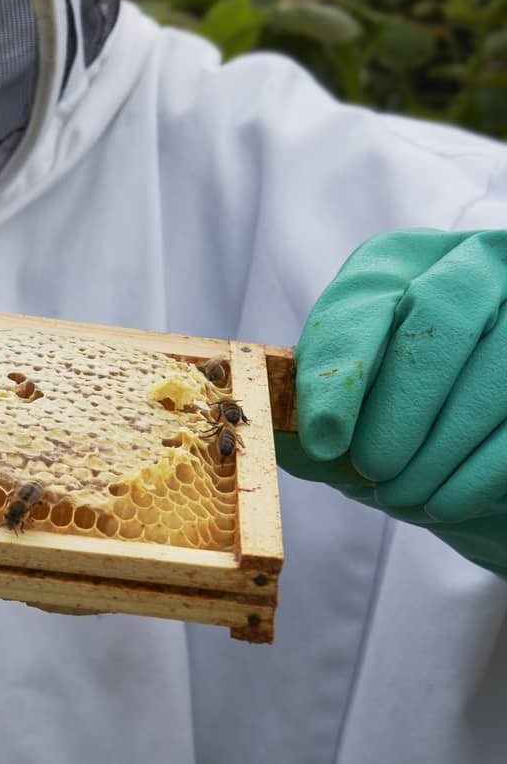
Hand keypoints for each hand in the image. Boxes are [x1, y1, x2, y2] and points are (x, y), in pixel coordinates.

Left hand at [279, 229, 506, 575]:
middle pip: (438, 320)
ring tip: (403, 495)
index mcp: (399, 261)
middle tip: (371, 470)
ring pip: (490, 373)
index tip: (325, 440)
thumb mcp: (344, 407)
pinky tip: (445, 502)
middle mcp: (473, 262)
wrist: (469, 451)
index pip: (366, 302)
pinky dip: (479, 472)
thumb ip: (308, 417)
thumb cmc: (395, 416)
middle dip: (399, 408)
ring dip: (439, 449)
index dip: (342, 373)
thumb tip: (278, 437)